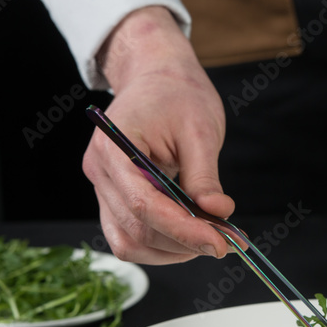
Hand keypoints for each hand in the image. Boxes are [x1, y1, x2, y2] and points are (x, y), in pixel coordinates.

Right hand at [82, 6, 234, 263]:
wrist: (157, 77)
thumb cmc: (178, 94)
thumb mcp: (201, 130)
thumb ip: (205, 175)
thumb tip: (218, 213)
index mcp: (113, 147)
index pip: (144, 205)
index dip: (183, 230)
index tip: (219, 243)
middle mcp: (100, 171)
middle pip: (136, 229)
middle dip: (183, 242)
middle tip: (226, 240)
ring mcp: (103, 188)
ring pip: (129, 242)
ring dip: (172, 250)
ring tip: (210, 237)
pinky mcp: (113, 199)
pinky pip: (129, 236)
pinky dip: (161, 245)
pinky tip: (190, 236)